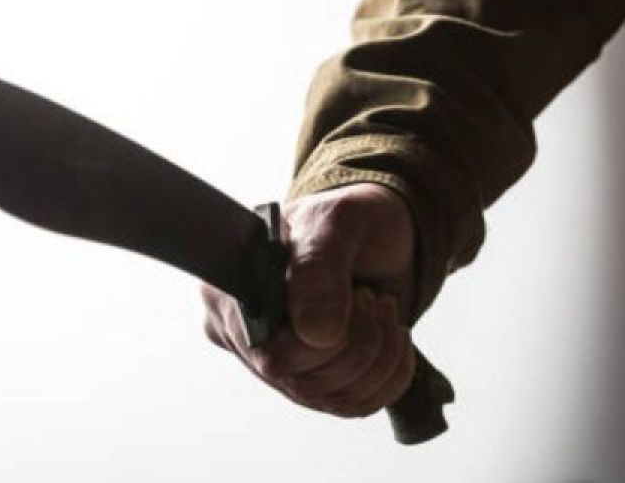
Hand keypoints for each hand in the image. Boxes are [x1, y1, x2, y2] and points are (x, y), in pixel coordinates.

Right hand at [201, 182, 417, 416]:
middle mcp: (249, 337)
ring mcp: (284, 365)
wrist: (385, 233)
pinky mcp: (319, 380)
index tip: (355, 295)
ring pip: (334, 399)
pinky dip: (390, 372)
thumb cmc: (351, 219)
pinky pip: (357, 405)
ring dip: (379, 354)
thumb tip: (315, 335)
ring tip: (381, 306)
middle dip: (359, 341)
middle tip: (368, 294)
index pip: (268, 355)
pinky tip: (392, 334)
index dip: (319, 343)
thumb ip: (320, 268)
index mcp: (232, 295)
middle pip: (303, 383)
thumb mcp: (337, 221)